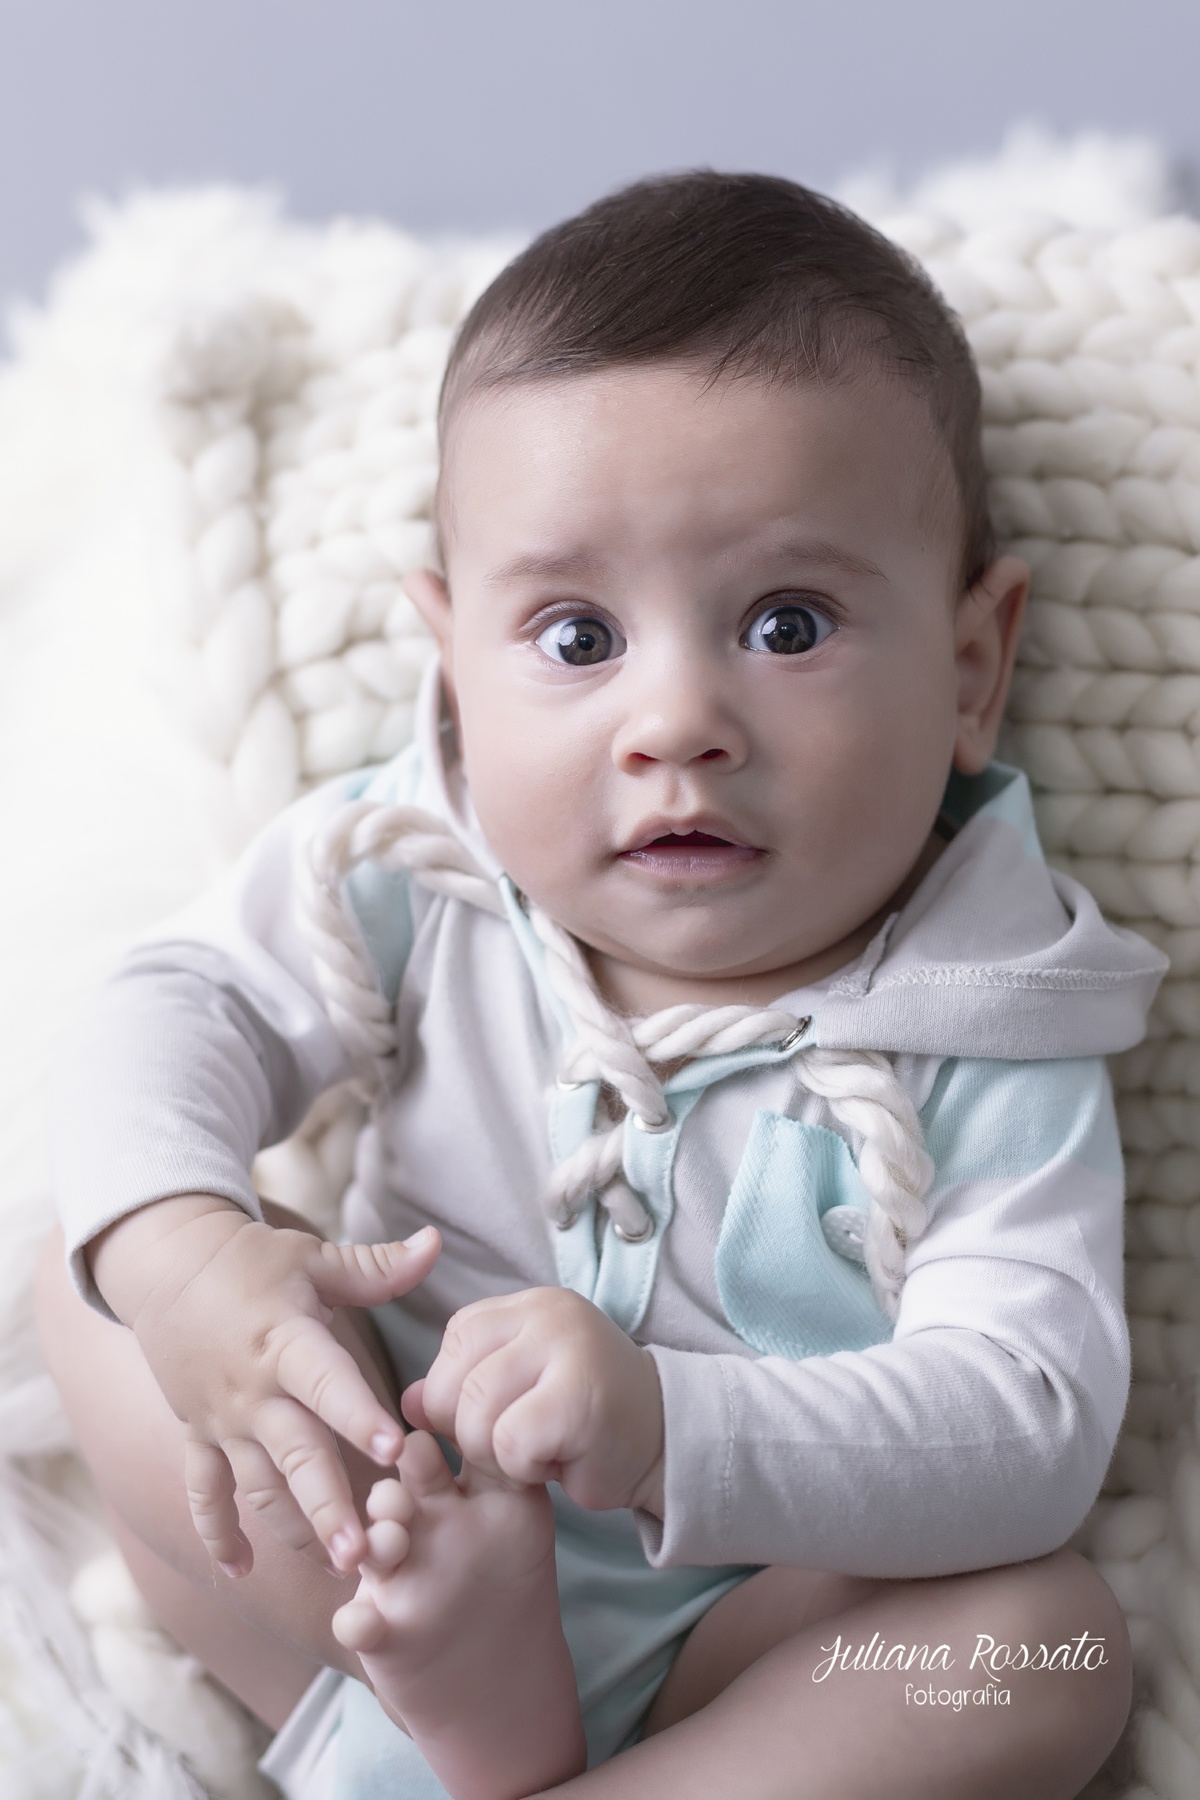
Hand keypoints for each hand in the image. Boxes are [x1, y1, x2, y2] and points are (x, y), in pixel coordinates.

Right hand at [90, 1194, 440, 1576]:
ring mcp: (223, 1420)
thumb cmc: (252, 1260)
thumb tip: (434, 1243)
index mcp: (287, 1342)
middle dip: (330, 1508)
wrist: (167, 1266)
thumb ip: (377, 1266)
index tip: (394, 1451)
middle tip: (365, 1555)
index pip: (327, 1383)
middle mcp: (254, 1391)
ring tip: (335, 1573)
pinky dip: (218, 1534)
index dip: (359, 1415)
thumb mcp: (313, 1256)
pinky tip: (240, 1572)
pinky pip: (205, 1494)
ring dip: (294, 1531)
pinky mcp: (199, 1436)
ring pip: (259, 1487)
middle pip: (296, 1456)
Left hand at [403, 1287, 664, 1514]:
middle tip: (514, 1444)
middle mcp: (547, 1315)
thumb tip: (405, 1404)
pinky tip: (559, 1461)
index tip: (494, 1416)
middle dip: (469, 1432)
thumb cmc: (585, 1418)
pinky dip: (525, 1469)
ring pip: (476, 1416)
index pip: (455, 1341)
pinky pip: (510, 1444)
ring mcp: (566, 1350)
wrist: (665, 1441)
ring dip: (498, 1456)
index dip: (455, 1392)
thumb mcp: (520, 1390)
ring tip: (539, 1451)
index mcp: (530, 1305)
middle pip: (455, 1382)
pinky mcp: (579, 1398)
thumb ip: (464, 1388)